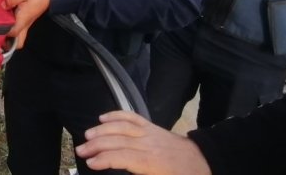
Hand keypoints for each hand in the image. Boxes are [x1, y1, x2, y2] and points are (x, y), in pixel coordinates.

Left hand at [3, 0, 50, 48]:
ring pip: (17, 37)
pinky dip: (11, 27)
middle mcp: (25, 24)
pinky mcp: (26, 18)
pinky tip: (3, 18)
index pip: (12, 34)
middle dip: (7, 42)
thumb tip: (1, 6)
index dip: (3, 34)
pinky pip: (18, 28)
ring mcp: (26, 22)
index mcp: (23, 19)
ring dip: (8, 36)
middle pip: (17, 43)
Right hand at [75, 111, 210, 174]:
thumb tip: (126, 170)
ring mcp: (151, 133)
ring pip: (122, 126)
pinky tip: (103, 117)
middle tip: (80, 150)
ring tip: (87, 136)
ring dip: (102, 129)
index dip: (105, 159)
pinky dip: (116, 115)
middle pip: (118, 141)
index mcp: (152, 163)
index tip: (91, 164)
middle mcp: (149, 144)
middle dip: (97, 145)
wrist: (206, 163)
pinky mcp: (153, 127)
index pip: (123, 157)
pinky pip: (133, 116)